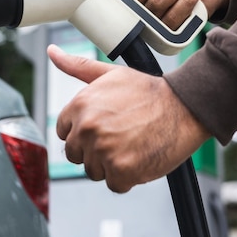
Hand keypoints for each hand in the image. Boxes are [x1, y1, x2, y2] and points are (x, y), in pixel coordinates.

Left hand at [48, 44, 209, 192]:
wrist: (183, 106)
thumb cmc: (148, 91)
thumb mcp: (109, 73)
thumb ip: (76, 66)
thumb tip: (53, 52)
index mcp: (80, 106)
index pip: (64, 132)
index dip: (82, 132)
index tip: (101, 128)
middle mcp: (87, 128)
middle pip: (76, 154)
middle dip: (94, 150)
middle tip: (119, 138)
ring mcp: (103, 151)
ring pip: (94, 171)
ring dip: (110, 164)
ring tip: (130, 145)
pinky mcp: (121, 170)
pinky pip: (114, 184)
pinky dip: (127, 178)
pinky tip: (138, 157)